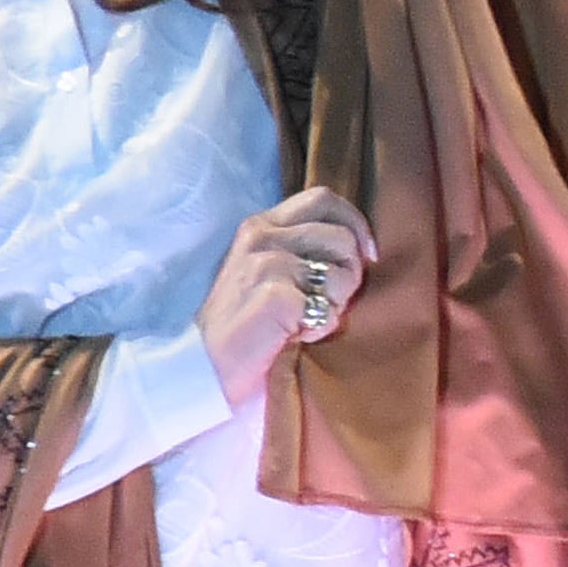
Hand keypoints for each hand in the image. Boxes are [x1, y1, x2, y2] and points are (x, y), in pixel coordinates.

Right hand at [195, 185, 378, 404]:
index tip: (368, 255)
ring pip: (341, 273)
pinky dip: (321, 328)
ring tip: (307, 321)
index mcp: (261, 224)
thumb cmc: (242, 322)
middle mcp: (261, 236)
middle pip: (341, 237)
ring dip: (336, 304)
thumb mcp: (267, 270)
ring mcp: (265, 264)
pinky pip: (327, 307)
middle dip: (351, 274)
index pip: (323, 198)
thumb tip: (358, 246)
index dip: (355, 223)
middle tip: (329, 302)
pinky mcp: (274, 295)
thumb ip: (301, 249)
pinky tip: (296, 336)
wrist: (199, 368)